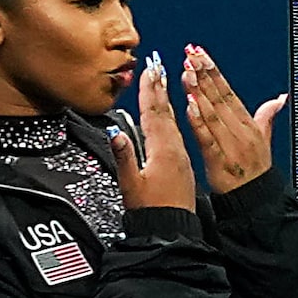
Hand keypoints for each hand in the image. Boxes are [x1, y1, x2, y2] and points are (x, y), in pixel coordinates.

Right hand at [110, 57, 197, 211]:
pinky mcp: (182, 165)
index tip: (149, 71)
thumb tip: (115, 132)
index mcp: (162, 151)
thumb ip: (124, 157)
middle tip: (158, 67)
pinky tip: (172, 118)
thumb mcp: (131, 185)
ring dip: (167, 101)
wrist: (173, 231)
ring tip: (164, 84)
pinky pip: (177, 134)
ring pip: (172, 122)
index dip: (149, 91)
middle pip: (165, 113)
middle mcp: (174, 150)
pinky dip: (173, 119)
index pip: (153, 114)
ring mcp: (180, 156)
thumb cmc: (151, 211)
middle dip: (160, 89)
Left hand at [180, 45, 285, 193]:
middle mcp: (239, 130)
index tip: (201, 54)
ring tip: (187, 72)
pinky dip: (198, 122)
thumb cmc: (255, 171)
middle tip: (190, 54)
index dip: (214, 72)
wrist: (255, 199)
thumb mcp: (264, 139)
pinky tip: (189, 106)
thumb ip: (267, 116)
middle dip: (204, 74)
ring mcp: (229, 144)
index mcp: (247, 123)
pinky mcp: (219, 160)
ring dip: (199, 92)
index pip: (228, 91)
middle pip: (220, 97)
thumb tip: (280, 98)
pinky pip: (207, 138)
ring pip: (212, 113)